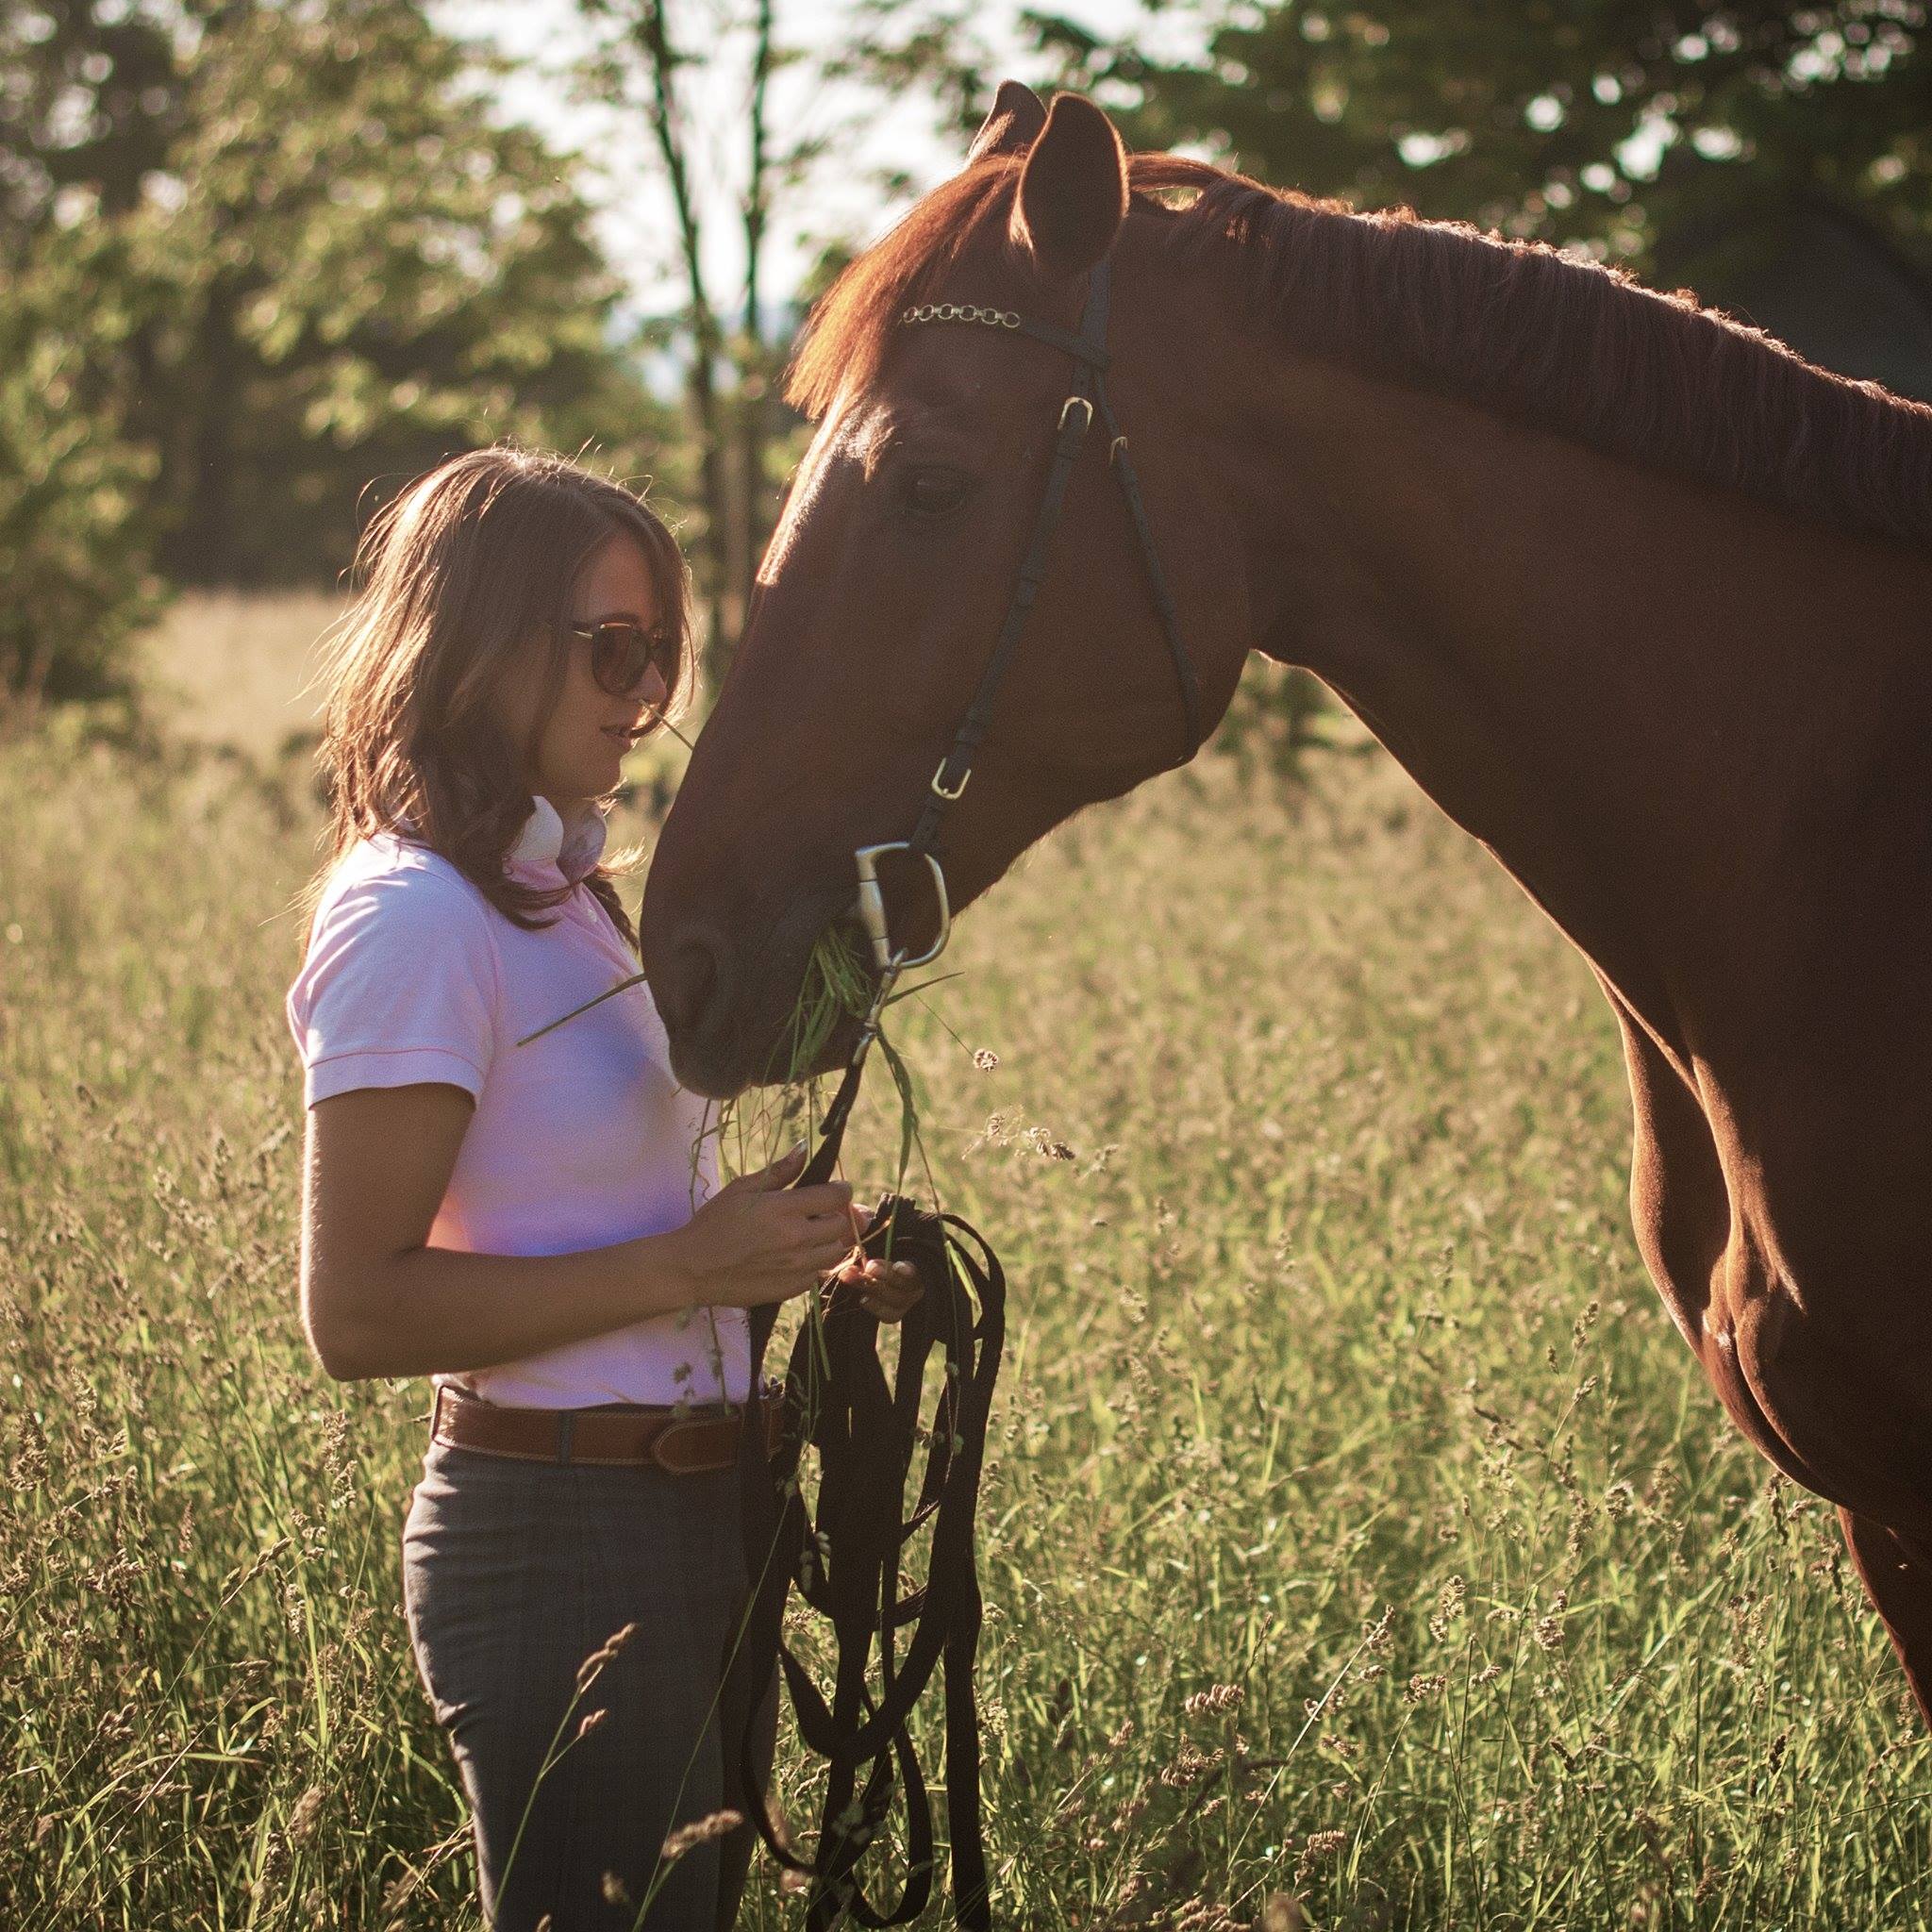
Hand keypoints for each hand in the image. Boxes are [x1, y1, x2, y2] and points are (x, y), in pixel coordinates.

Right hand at [664, 1144, 855, 1309]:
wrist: (693, 1268)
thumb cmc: (714, 1223)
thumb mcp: (742, 1189)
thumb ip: (779, 1171)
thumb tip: (804, 1148)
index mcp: (784, 1209)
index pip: (836, 1197)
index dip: (842, 1190)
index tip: (836, 1190)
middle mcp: (796, 1239)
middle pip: (842, 1225)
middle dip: (838, 1216)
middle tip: (823, 1213)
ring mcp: (796, 1267)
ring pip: (836, 1252)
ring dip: (830, 1241)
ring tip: (811, 1236)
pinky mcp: (792, 1289)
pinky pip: (819, 1275)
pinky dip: (814, 1264)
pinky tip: (796, 1258)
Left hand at [825, 1199, 923, 1322]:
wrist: (857, 1251)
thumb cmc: (869, 1232)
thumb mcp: (866, 1220)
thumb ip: (862, 1217)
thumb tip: (858, 1217)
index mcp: (918, 1254)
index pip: (920, 1266)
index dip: (910, 1270)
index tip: (898, 1266)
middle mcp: (918, 1278)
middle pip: (908, 1286)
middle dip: (888, 1277)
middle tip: (869, 1267)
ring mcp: (908, 1295)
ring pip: (897, 1301)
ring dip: (873, 1288)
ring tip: (850, 1276)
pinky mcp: (895, 1309)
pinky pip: (890, 1314)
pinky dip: (876, 1307)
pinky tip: (861, 1298)